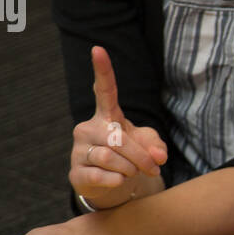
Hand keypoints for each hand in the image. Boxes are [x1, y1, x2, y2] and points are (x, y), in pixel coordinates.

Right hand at [70, 46, 167, 207]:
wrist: (113, 185)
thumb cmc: (130, 157)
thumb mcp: (148, 147)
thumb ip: (157, 146)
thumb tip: (157, 157)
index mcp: (106, 116)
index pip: (104, 90)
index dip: (102, 70)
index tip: (98, 49)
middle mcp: (88, 128)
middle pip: (117, 139)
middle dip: (141, 157)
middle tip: (153, 168)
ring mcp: (78, 150)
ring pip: (109, 157)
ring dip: (130, 169)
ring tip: (132, 173)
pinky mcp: (76, 172)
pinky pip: (101, 175)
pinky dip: (117, 180)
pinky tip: (118, 180)